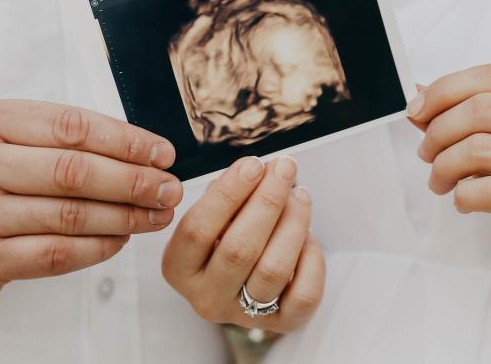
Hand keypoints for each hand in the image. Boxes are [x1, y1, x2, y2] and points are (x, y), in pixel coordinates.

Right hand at [0, 100, 182, 301]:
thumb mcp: (2, 134)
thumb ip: (60, 135)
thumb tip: (142, 149)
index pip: (71, 127)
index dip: (125, 141)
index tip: (162, 153)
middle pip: (74, 172)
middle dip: (133, 181)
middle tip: (169, 188)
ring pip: (70, 216)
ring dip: (126, 216)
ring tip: (157, 214)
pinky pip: (56, 253)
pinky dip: (98, 247)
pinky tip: (122, 238)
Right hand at [162, 156, 324, 332]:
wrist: (244, 284)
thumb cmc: (226, 238)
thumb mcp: (213, 217)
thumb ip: (229, 195)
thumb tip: (262, 170)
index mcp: (179, 268)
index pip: (197, 229)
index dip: (227, 194)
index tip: (252, 165)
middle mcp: (206, 297)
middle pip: (238, 249)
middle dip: (267, 201)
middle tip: (284, 168)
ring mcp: (243, 315)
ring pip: (273, 269)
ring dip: (293, 223)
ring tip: (300, 195)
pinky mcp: (280, 324)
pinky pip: (303, 294)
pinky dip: (311, 260)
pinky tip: (308, 236)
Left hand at [406, 63, 490, 287]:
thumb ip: (472, 114)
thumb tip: (418, 92)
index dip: (445, 89)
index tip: (417, 110)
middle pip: (481, 110)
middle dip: (438, 131)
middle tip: (427, 153)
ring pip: (480, 149)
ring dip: (444, 166)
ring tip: (440, 181)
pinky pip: (489, 191)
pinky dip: (462, 195)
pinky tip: (462, 201)